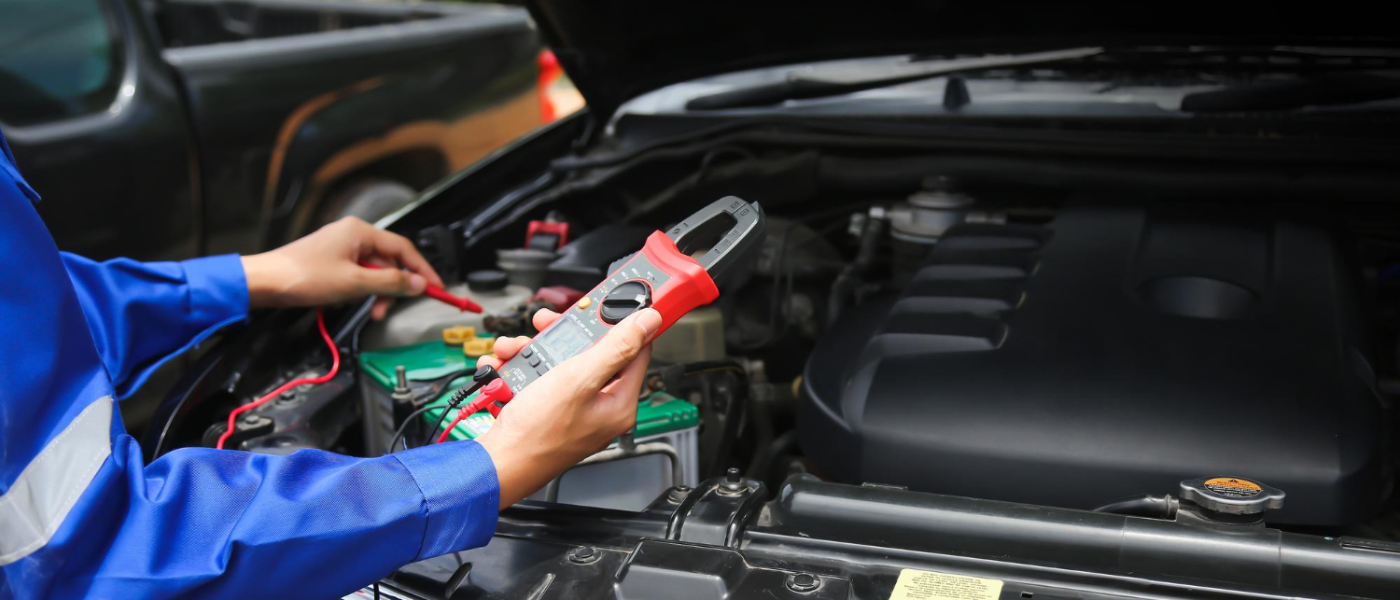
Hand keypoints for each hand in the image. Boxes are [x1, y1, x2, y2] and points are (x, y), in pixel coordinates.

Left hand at [241, 216, 443, 318]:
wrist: (264, 282)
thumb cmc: (302, 276)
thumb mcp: (354, 282)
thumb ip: (390, 282)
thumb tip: (418, 283)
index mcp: (360, 231)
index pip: (404, 249)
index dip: (423, 270)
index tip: (437, 287)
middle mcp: (353, 235)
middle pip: (389, 261)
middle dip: (393, 287)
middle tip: (389, 308)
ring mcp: (341, 247)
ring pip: (374, 271)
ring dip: (376, 292)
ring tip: (368, 309)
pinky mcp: (331, 261)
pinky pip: (358, 274)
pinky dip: (361, 290)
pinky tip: (350, 300)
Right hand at [475, 307, 660, 506]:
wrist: (496, 465)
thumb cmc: (537, 434)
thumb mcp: (579, 379)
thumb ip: (616, 348)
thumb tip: (649, 322)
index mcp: (619, 403)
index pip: (636, 351)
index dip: (623, 323)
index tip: (609, 303)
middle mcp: (600, 407)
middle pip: (592, 353)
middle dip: (564, 334)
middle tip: (546, 323)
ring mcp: (573, 410)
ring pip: (561, 362)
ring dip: (534, 349)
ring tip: (515, 350)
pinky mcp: (549, 411)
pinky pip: (542, 378)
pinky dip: (522, 368)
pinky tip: (505, 367)